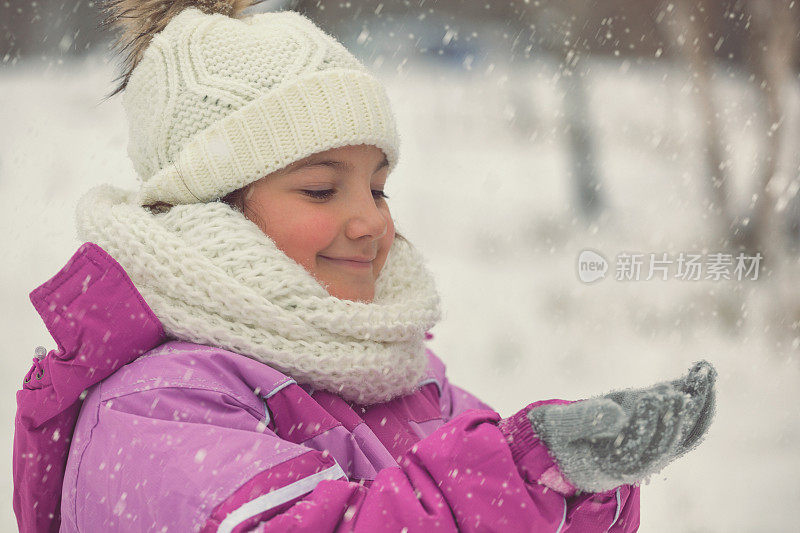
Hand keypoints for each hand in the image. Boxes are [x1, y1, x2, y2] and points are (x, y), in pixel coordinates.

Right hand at [527, 360, 716, 492]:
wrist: (566, 448)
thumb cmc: (559, 433)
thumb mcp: (559, 424)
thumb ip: (584, 419)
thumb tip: (620, 415)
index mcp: (611, 464)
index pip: (636, 447)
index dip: (646, 422)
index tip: (652, 398)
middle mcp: (639, 464)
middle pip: (665, 442)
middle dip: (674, 413)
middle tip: (680, 388)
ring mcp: (656, 454)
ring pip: (685, 434)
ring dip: (698, 404)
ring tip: (704, 373)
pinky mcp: (665, 440)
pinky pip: (690, 428)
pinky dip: (700, 404)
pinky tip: (703, 376)